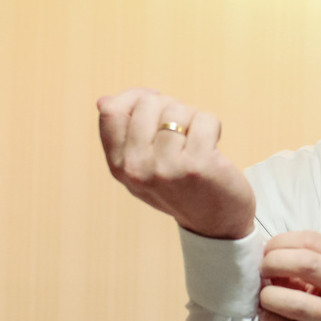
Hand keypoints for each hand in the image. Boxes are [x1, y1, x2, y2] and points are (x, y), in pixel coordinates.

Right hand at [97, 88, 254, 238]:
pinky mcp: (197, 166)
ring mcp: (166, 168)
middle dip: (171, 107)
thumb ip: (124, 136)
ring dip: (194, 118)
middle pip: (147, 104)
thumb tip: (103, 101)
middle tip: (185, 129)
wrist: (216, 223)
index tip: (157, 101)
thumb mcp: (143, 167)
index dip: (135, 97)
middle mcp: (137, 168)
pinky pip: (204, 119)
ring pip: (177, 110)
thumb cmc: (182, 188)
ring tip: (198, 141)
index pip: (112, 112)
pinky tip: (214, 145)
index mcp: (119, 166)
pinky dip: (213, 125)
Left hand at [258, 231, 320, 320]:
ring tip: (264, 297)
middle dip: (274, 263)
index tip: (269, 250)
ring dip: (270, 296)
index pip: (313, 241)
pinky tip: (268, 316)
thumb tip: (277, 261)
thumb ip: (320, 268)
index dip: (283, 242)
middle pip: (306, 264)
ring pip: (297, 302)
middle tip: (262, 271)